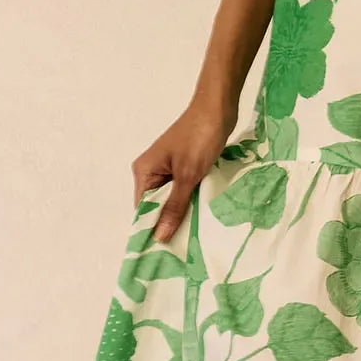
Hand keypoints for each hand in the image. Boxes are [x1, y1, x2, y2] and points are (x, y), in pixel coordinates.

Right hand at [132, 96, 237, 241]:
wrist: (218, 108)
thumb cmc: (200, 138)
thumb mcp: (188, 175)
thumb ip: (174, 206)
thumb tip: (159, 236)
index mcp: (143, 172)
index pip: (143, 210)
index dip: (153, 229)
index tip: (166, 252)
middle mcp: (151, 171)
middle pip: (156, 206)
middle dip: (169, 222)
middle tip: (185, 248)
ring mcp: (167, 168)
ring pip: (171, 199)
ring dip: (183, 211)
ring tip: (195, 234)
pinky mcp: (183, 166)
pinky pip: (183, 189)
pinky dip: (191, 199)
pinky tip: (202, 213)